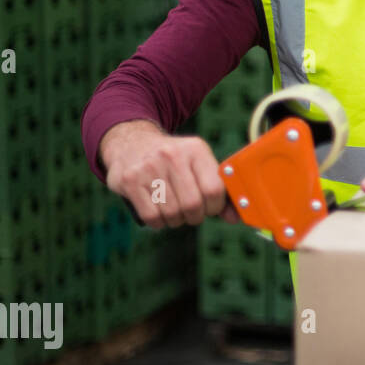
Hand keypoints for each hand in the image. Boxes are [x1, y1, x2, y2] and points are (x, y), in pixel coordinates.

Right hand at [100, 119, 236, 228]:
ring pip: (172, 213)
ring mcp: (148, 168)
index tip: (210, 207)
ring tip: (175, 210)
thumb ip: (219, 191)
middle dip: (196, 216)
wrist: (132, 142)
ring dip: (177, 220)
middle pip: (193, 205)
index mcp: (195, 149)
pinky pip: (151, 217)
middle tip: (192, 212)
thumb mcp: (199, 165)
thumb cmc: (174, 161)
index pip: (214, 189)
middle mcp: (172, 156)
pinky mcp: (129, 181)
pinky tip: (159, 211)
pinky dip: (159, 222)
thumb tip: (235, 218)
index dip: (215, 206)